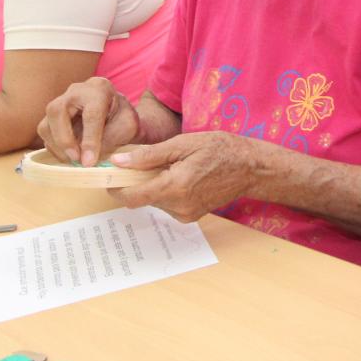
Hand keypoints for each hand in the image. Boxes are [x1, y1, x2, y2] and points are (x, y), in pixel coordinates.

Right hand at [38, 77, 137, 165]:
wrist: (115, 111)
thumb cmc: (122, 117)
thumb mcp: (128, 126)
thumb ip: (112, 138)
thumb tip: (89, 156)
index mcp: (99, 90)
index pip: (91, 115)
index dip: (90, 140)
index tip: (90, 162)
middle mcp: (76, 91)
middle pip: (58, 111)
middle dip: (64, 140)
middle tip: (76, 159)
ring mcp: (60, 101)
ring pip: (46, 123)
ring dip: (56, 146)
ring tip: (73, 160)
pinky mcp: (52, 116)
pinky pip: (45, 133)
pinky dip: (54, 148)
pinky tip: (68, 156)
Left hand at [111, 130, 273, 222]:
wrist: (250, 168)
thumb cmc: (220, 149)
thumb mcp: (183, 144)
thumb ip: (148, 155)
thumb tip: (119, 162)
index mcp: (175, 187)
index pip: (132, 196)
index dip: (116, 188)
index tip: (110, 175)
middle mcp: (179, 206)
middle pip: (142, 198)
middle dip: (136, 182)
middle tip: (141, 162)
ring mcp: (186, 214)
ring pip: (154, 202)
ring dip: (151, 186)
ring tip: (167, 166)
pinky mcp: (191, 216)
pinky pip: (167, 205)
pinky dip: (165, 191)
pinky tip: (178, 176)